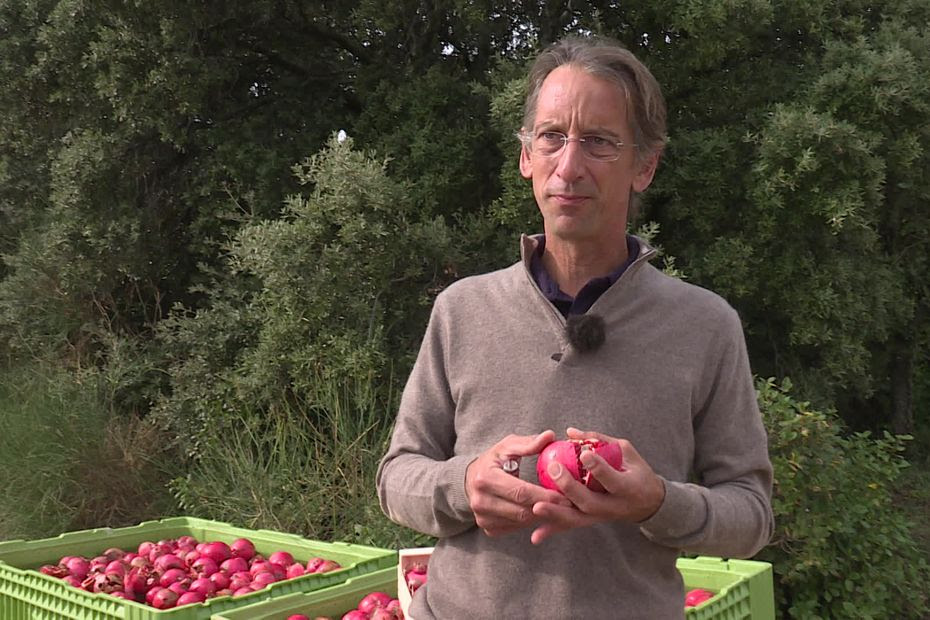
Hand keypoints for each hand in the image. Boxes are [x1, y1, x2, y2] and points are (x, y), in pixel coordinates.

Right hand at [465, 430, 572, 536]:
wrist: (467, 481)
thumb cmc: (492, 461)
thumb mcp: (506, 447)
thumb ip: (528, 443)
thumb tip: (550, 436)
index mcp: (485, 479)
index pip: (521, 491)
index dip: (545, 495)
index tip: (565, 496)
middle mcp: (481, 501)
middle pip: (522, 510)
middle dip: (548, 508)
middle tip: (568, 504)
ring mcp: (483, 518)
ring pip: (521, 522)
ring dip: (541, 516)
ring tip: (558, 508)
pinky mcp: (488, 528)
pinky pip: (515, 528)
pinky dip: (530, 522)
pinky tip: (541, 512)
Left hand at [529, 427, 665, 544]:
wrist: (649, 504)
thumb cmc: (636, 472)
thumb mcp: (626, 452)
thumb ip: (599, 440)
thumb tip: (570, 432)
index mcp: (627, 487)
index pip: (611, 478)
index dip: (598, 467)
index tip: (583, 454)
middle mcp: (612, 506)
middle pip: (589, 501)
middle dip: (570, 486)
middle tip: (553, 468)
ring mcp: (601, 517)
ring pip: (576, 519)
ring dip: (555, 514)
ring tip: (536, 507)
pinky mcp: (591, 522)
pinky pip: (570, 526)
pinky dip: (552, 530)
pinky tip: (535, 536)